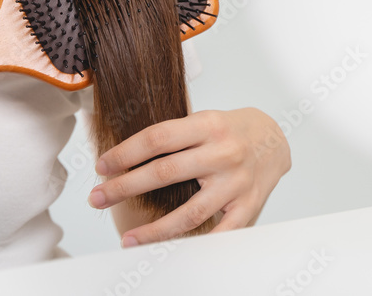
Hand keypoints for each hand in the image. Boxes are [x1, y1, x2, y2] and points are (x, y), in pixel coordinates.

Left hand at [87, 107, 290, 244]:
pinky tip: (170, 252)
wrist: (275, 138)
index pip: (157, 138)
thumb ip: (171, 138)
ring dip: (155, 229)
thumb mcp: (201, 120)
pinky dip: (195, 245)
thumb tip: (122, 160)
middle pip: (165, 172)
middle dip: (125, 187)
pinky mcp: (248, 206)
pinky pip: (220, 233)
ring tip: (129, 240)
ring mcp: (236, 182)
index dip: (125, 153)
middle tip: (96, 198)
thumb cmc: (227, 130)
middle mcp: (223, 152)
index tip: (101, 166)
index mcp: (207, 125)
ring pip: (190, 212)